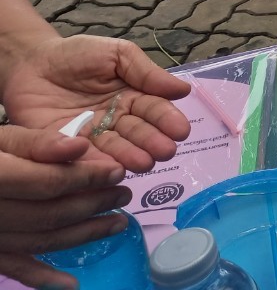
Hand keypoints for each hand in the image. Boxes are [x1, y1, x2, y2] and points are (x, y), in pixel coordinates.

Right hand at [0, 124, 133, 289]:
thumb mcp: (1, 139)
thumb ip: (37, 143)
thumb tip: (80, 147)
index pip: (49, 183)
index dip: (87, 178)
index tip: (118, 170)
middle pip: (49, 214)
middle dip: (93, 204)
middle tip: (124, 194)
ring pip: (40, 241)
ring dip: (83, 235)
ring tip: (117, 223)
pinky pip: (14, 268)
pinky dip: (42, 278)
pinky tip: (72, 284)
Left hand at [2, 35, 190, 173]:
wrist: (30, 61)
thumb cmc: (78, 54)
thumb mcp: (117, 54)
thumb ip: (146, 72)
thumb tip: (183, 90)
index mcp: (133, 97)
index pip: (154, 110)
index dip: (168, 120)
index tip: (181, 131)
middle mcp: (116, 120)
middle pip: (137, 133)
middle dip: (152, 142)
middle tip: (165, 152)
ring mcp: (91, 136)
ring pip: (114, 148)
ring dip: (130, 157)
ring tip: (144, 163)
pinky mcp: (64, 146)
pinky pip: (80, 156)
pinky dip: (94, 163)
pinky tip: (108, 168)